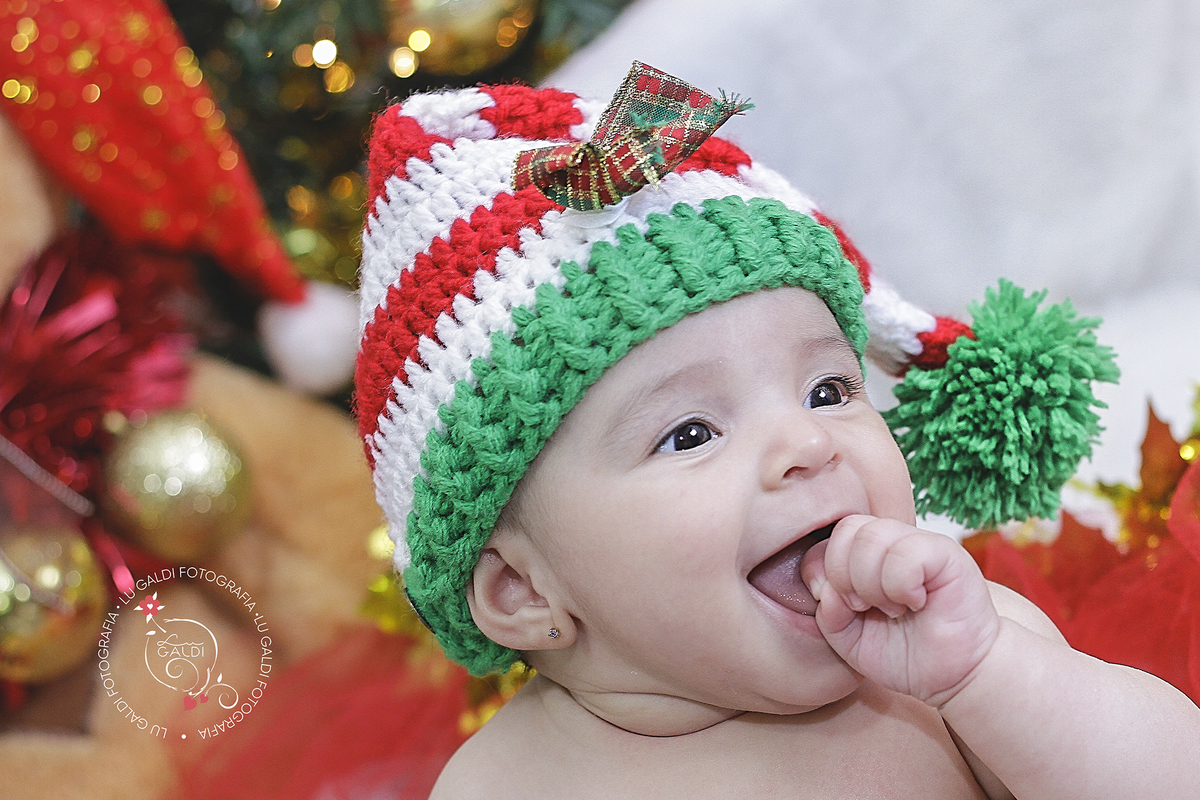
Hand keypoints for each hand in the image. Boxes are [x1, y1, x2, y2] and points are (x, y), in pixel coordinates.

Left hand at [800, 515, 1000, 706]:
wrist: (956, 677)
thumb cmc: (906, 655)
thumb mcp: (850, 641)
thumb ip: (829, 615)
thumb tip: (824, 590)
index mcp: (867, 555)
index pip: (830, 536)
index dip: (821, 570)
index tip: (841, 605)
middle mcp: (894, 542)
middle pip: (848, 530)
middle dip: (845, 576)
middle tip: (865, 607)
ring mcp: (921, 544)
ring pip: (873, 536)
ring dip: (872, 583)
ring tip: (892, 608)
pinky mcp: (947, 555)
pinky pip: (907, 552)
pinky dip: (900, 585)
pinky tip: (914, 603)